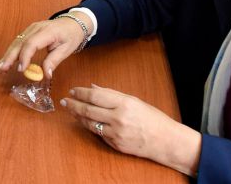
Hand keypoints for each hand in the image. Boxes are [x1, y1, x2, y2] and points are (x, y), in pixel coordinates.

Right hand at [0, 16, 89, 77]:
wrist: (73, 23)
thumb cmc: (71, 36)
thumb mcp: (67, 50)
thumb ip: (54, 61)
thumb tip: (45, 75)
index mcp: (47, 31)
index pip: (32, 43)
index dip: (25, 56)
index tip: (21, 70)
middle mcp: (36, 28)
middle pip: (20, 42)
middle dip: (10, 56)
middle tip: (3, 68)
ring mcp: (31, 28)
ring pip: (16, 41)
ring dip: (8, 54)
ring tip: (1, 66)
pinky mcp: (28, 31)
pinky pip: (18, 41)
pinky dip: (12, 51)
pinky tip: (7, 60)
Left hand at [60, 85, 201, 175]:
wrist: (166, 141)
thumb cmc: (152, 118)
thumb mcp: (134, 101)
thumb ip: (112, 94)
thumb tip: (92, 87)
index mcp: (124, 103)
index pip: (95, 96)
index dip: (81, 93)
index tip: (72, 90)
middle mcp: (119, 118)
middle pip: (88, 109)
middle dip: (73, 104)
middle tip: (64, 101)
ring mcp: (116, 133)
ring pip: (90, 123)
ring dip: (77, 116)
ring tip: (70, 110)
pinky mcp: (115, 144)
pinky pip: (98, 133)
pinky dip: (89, 126)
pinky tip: (83, 121)